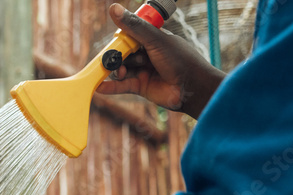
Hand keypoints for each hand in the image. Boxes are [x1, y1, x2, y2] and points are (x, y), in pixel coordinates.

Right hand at [96, 3, 224, 119]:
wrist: (192, 87)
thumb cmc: (180, 59)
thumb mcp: (155, 40)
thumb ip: (134, 27)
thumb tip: (114, 9)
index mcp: (152, 39)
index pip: (129, 36)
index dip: (121, 40)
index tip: (116, 43)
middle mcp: (146, 54)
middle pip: (123, 54)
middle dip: (116, 57)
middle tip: (113, 60)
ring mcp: (143, 71)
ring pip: (121, 70)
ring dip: (116, 71)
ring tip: (121, 72)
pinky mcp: (140, 87)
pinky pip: (122, 86)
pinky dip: (110, 86)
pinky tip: (99, 86)